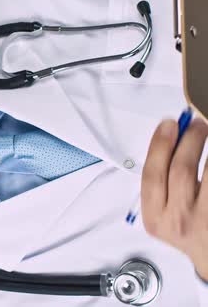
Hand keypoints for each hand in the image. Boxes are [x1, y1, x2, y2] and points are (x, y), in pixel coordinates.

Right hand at [141, 118, 207, 280]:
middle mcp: (179, 220)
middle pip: (181, 169)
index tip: (168, 125)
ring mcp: (205, 219)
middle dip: (188, 140)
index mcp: (156, 218)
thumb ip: (161, 185)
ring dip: (207, 146)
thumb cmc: (188, 231)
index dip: (159, 145)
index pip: (153, 175)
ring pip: (207, 172)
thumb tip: (170, 143)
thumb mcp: (162, 215)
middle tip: (195, 124)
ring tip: (207, 131)